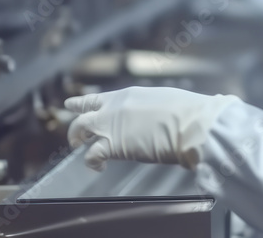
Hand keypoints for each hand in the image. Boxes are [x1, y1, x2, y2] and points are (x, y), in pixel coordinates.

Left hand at [65, 86, 238, 170]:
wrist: (191, 124)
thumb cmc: (186, 112)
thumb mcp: (162, 100)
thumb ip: (147, 107)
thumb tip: (150, 116)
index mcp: (127, 95)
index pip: (97, 99)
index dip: (82, 103)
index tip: (71, 105)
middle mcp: (114, 107)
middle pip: (84, 115)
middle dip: (77, 126)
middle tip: (75, 136)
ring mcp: (111, 125)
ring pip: (80, 131)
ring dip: (77, 140)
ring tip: (80, 149)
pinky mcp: (114, 145)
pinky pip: (92, 154)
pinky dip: (92, 162)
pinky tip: (99, 167)